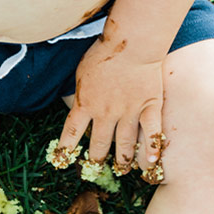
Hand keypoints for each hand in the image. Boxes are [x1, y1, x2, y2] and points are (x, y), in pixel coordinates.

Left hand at [57, 34, 164, 174]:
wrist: (132, 42)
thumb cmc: (104, 52)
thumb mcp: (81, 73)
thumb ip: (80, 92)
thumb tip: (76, 103)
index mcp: (85, 104)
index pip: (72, 133)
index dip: (66, 149)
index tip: (62, 160)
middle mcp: (106, 113)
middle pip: (100, 144)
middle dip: (97, 159)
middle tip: (96, 167)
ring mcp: (129, 112)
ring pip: (125, 144)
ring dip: (123, 160)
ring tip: (122, 170)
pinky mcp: (150, 106)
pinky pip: (151, 133)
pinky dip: (152, 149)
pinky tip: (151, 163)